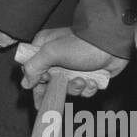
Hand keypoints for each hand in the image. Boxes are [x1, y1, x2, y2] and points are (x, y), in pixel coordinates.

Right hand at [14, 26, 129, 105]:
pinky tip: (93, 80)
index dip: (36, 83)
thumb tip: (25, 83)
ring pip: (68, 88)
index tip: (40, 94)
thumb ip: (34, 66)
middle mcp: (58, 59)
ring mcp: (74, 68)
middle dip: (58, 88)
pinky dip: (88, 88)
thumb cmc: (80, 44)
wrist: (111, 43)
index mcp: (45, 49)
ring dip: (75, 88)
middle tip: (63, 88)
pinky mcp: (88, 76)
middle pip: (50, 83)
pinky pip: (83, 90)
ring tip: (82, 80)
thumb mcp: (51, 52)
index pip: (32, 70)